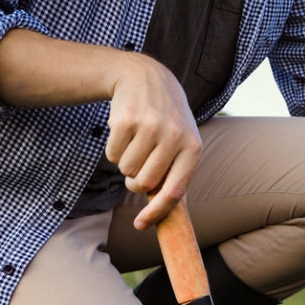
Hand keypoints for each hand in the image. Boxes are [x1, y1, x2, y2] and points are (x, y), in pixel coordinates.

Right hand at [0, 30, 200, 230]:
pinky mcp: (125, 120)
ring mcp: (149, 127)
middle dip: (135, 182)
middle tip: (138, 167)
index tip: (140, 226)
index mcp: (192, 148)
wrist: (148, 78)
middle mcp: (174, 137)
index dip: (156, 213)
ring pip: (126, 170)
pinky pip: (112, 154)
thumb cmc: (167, 121)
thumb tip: (167, 218)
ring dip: (125, 164)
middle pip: (144, 184)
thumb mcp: (182, 143)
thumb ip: (176, 174)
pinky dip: (114, 150)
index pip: (174, 192)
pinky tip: (125, 132)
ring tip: (136, 143)